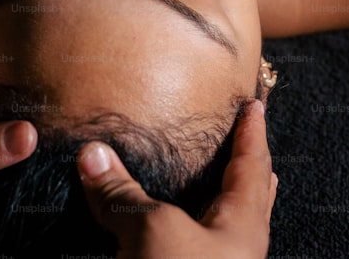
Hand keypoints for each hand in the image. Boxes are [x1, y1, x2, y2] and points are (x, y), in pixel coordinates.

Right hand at [77, 100, 275, 258]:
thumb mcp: (153, 235)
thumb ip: (124, 194)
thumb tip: (92, 155)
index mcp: (243, 225)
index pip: (253, 165)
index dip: (253, 132)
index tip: (256, 105)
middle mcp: (234, 248)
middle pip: (248, 197)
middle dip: (246, 168)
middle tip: (243, 138)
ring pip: (216, 226)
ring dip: (212, 198)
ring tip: (203, 175)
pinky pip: (183, 246)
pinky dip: (170, 227)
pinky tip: (153, 226)